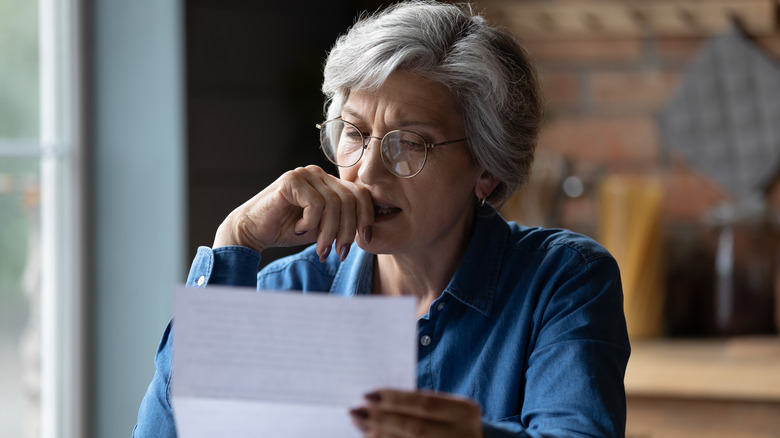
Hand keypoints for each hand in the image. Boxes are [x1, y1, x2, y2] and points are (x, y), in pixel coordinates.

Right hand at [213, 165, 373, 260]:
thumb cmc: (287, 230)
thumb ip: (343, 223)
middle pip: (350, 199)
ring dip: (329, 232)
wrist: (252, 232)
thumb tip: (369, 232)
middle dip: (347, 231)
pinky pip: (315, 204)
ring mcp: (304, 174)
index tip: (365, 240)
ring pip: (334, 204)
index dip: (366, 217)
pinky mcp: (290, 181)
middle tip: (338, 252)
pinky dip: (310, 223)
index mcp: (329, 182)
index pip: (360, 194)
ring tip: (320, 248)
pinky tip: (298, 229)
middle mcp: (318, 174)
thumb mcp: (323, 228)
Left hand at [350, 389, 482, 437]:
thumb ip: (421, 405)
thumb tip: (378, 400)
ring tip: (359, 424)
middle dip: (381, 418)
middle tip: (355, 410)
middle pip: (413, 426)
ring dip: (379, 434)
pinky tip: (373, 437)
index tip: (367, 395)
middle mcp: (461, 433)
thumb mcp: (448, 409)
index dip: (393, 398)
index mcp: (464, 410)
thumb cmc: (454, 423)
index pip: (423, 402)